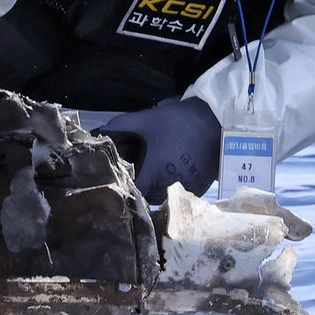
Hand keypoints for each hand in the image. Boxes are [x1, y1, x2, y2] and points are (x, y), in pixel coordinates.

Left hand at [97, 97, 221, 201]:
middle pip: (147, 196)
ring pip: (164, 196)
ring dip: (158, 187)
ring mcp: (187, 190)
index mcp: (154, 174)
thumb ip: (118, 127)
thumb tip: (97, 135)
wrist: (217, 120)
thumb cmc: (178, 121)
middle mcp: (170, 187)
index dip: (123, 187)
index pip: (131, 193)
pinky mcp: (201, 189)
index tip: (119, 179)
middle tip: (139, 169)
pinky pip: (180, 193)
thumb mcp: (145, 119)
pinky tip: (175, 170)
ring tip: (157, 170)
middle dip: (142, 185)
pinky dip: (174, 185)